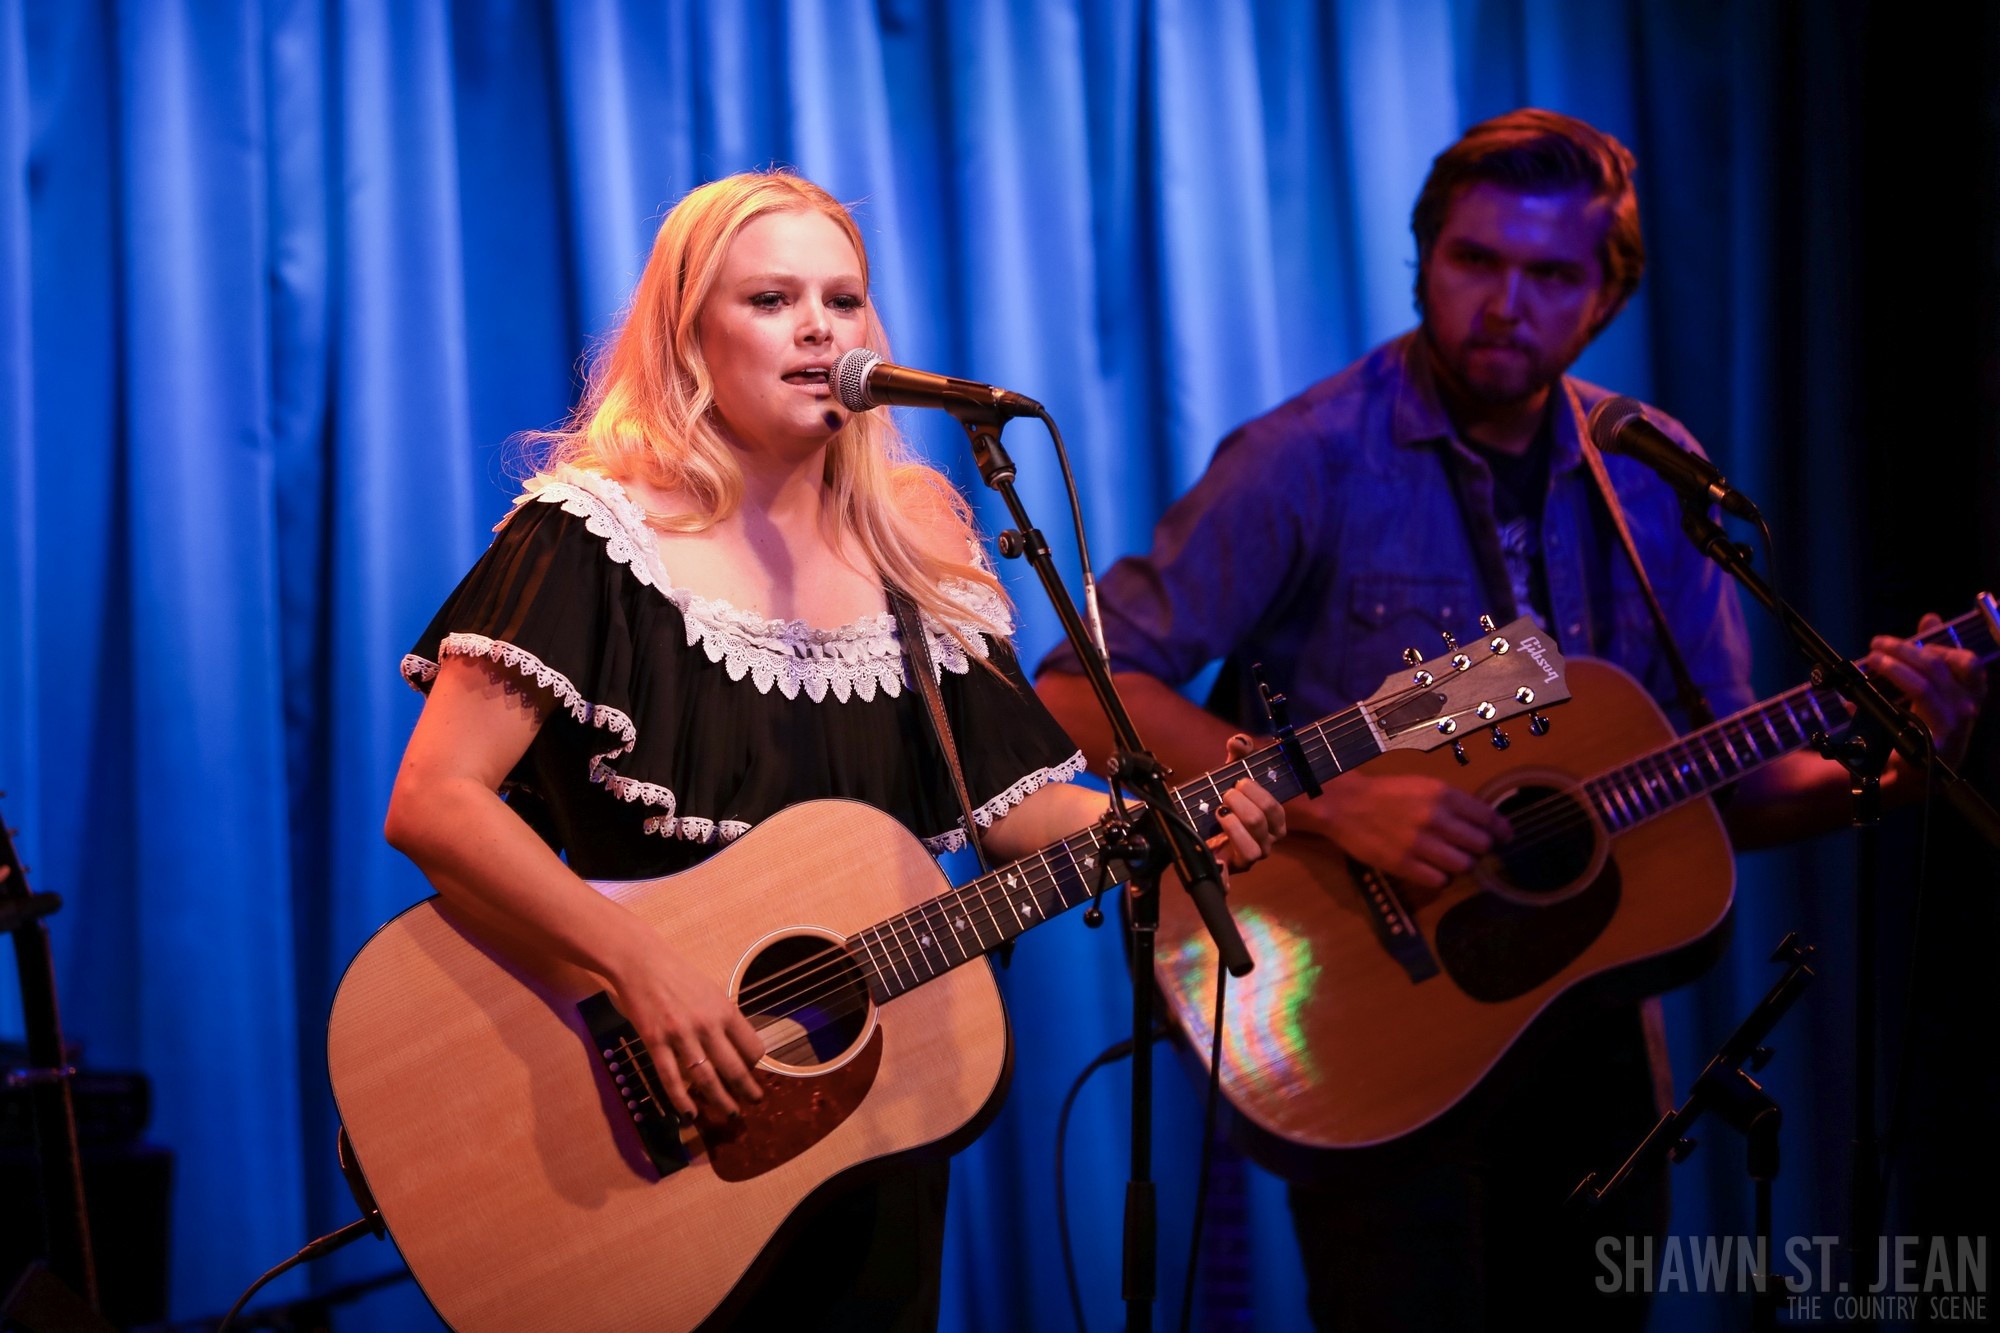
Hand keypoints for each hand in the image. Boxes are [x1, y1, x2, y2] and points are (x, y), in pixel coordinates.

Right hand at [603, 933, 767, 1120]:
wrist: (642, 964)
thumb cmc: (680, 977)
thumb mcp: (712, 992)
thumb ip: (724, 1019)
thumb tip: (737, 1048)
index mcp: (725, 1010)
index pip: (752, 1047)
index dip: (754, 1064)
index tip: (752, 1073)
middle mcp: (707, 1025)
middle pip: (734, 1068)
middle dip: (746, 1091)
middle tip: (753, 1104)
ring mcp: (681, 1035)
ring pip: (705, 1078)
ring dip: (720, 1101)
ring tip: (729, 1114)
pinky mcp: (656, 1042)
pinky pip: (671, 1078)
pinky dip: (681, 1100)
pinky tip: (690, 1114)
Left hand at [1207, 733, 1287, 871]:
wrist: (1203, 825)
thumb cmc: (1227, 799)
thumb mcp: (1231, 774)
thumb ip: (1239, 755)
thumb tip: (1238, 741)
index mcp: (1273, 821)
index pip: (1275, 810)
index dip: (1257, 794)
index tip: (1239, 782)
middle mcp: (1266, 842)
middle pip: (1261, 826)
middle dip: (1241, 806)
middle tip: (1225, 795)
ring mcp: (1248, 858)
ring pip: (1252, 852)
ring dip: (1234, 828)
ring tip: (1219, 814)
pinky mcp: (1230, 871)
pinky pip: (1229, 880)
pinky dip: (1223, 873)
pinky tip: (1216, 859)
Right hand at [1291, 770, 1510, 888]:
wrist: (1345, 805)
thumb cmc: (1387, 794)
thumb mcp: (1424, 786)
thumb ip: (1453, 802)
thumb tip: (1484, 822)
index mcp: (1442, 794)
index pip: (1488, 818)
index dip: (1502, 830)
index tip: (1505, 837)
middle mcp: (1435, 818)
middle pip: (1479, 844)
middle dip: (1479, 848)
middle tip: (1471, 849)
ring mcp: (1420, 843)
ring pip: (1463, 865)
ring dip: (1462, 865)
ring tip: (1451, 860)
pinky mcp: (1404, 864)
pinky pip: (1439, 881)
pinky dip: (1441, 878)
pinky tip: (1433, 870)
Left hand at [1865, 613, 1988, 771]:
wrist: (1906, 777)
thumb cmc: (1917, 729)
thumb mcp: (1925, 689)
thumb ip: (1929, 655)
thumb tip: (1930, 618)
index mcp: (1970, 695)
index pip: (1967, 662)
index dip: (1938, 644)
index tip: (1913, 637)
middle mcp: (1967, 710)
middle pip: (1938, 667)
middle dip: (1903, 649)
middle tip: (1877, 644)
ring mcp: (1952, 729)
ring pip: (1923, 686)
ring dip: (1892, 667)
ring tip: (1870, 660)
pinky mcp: (1932, 746)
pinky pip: (1902, 714)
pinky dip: (1875, 700)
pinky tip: (1854, 698)